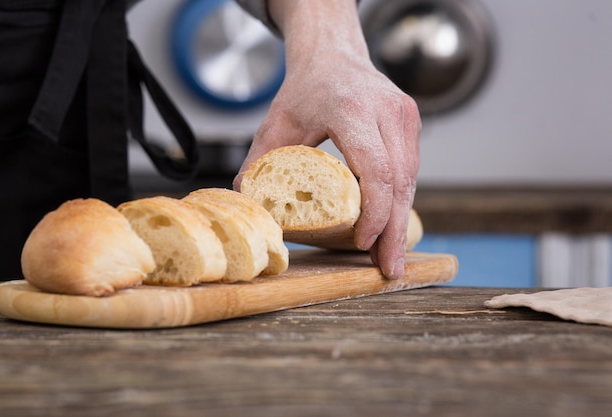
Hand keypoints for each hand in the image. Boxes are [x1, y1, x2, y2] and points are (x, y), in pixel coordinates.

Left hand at [233, 0, 420, 279]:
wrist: (334, 54)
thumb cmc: (305, 89)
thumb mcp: (276, 123)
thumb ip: (258, 163)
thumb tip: (245, 203)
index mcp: (352, 109)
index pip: (375, 169)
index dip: (373, 213)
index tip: (362, 243)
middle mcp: (387, 110)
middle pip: (399, 181)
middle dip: (393, 231)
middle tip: (389, 269)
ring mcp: (405, 115)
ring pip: (410, 179)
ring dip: (400, 221)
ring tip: (390, 258)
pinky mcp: (411, 122)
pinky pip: (410, 170)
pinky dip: (400, 201)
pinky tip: (390, 228)